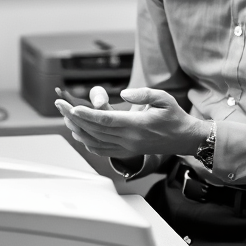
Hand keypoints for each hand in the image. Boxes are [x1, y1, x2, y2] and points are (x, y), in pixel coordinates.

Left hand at [55, 87, 205, 159]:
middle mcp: (130, 139)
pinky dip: (87, 143)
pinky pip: (102, 150)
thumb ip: (144, 94)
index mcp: (138, 125)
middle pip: (96, 129)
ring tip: (65, 118)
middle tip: (60, 106)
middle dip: (75, 118)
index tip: (73, 108)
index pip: (107, 120)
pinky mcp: (127, 152)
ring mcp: (127, 148)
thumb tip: (124, 94)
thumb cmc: (174, 116)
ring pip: (96, 141)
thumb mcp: (164, 98)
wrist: (185, 139)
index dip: (88, 115)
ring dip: (78, 129)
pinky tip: (79, 133)